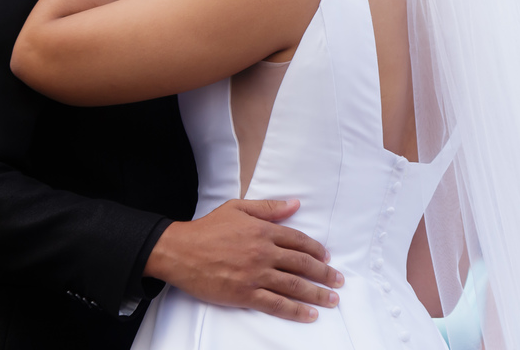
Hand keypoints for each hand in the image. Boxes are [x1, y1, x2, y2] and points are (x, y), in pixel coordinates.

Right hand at [144, 199, 343, 322]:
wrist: (180, 251)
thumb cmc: (207, 229)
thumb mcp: (238, 208)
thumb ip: (269, 208)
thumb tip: (295, 204)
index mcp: (263, 231)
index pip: (298, 241)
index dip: (316, 250)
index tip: (328, 258)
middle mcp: (263, 253)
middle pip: (302, 264)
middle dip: (324, 274)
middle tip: (339, 281)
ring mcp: (255, 275)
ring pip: (293, 285)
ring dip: (317, 293)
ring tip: (332, 299)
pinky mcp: (244, 295)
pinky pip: (276, 304)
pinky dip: (295, 310)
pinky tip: (309, 314)